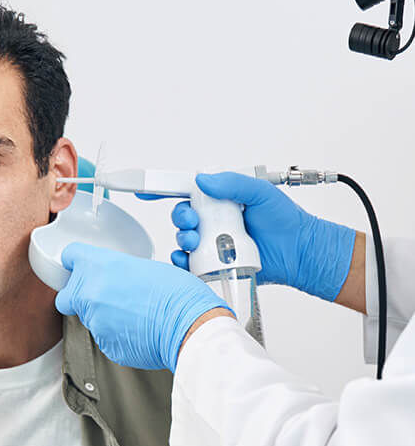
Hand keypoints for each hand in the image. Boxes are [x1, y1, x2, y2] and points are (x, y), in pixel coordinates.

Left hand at [55, 242, 231, 371]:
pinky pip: (105, 339)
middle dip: (81, 297)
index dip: (75, 263)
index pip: (70, 257)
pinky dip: (118, 336)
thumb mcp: (144, 267)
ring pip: (90, 319)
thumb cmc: (176, 294)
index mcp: (100, 266)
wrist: (189, 324)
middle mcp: (90, 293)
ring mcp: (96, 322)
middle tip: (104, 297)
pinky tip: (139, 331)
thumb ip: (118, 272)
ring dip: (104, 317)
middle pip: (68, 296)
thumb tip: (116, 280)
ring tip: (135, 316)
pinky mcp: (106, 345)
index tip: (78, 266)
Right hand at [170, 172, 355, 301]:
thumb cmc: (286, 221)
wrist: (300, 252)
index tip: (145, 188)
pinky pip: (189, 264)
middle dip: (180, 217)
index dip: (164, 189)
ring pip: (183, 240)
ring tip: (195, 241)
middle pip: (182, 216)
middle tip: (193, 221)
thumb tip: (205, 180)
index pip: (189, 192)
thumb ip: (233, 183)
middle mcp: (214, 221)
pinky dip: (182, 262)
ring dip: (182, 239)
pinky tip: (187, 260)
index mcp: (221, 201)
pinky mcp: (214, 265)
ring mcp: (212, 243)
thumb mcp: (261, 191)